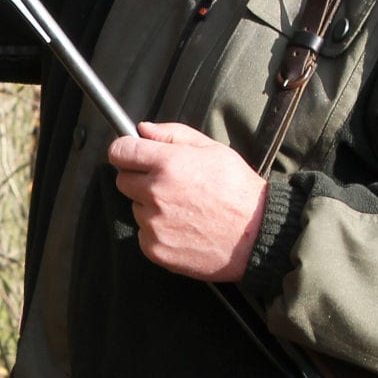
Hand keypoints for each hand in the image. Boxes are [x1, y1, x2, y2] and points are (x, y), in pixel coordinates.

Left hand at [108, 122, 268, 282]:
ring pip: (135, 207)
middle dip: (139, 178)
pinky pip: (143, 234)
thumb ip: (173, 134)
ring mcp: (153, 223)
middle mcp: (155, 193)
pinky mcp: (155, 248)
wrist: (257, 236)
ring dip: (150, 206)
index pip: (120, 150)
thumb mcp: (212, 149)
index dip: (125, 150)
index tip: (132, 154)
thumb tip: (142, 129)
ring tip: (183, 209)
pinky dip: (157, 231)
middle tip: (168, 184)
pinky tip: (183, 228)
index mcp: (168, 164)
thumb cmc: (238, 190)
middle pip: (123, 180)